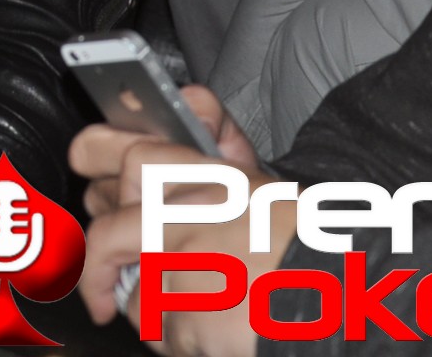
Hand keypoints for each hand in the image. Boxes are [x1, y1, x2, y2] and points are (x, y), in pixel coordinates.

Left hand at [67, 86, 280, 356]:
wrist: (347, 302)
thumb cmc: (305, 242)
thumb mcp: (261, 178)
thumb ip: (216, 142)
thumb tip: (190, 98)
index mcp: (199, 177)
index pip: (117, 152)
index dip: (92, 158)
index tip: (84, 171)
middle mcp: (176, 217)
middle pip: (103, 231)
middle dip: (101, 257)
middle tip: (115, 273)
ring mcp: (173, 272)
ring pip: (130, 289)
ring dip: (154, 300)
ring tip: (205, 298)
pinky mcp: (180, 322)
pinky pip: (157, 331)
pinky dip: (178, 335)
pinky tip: (216, 323)